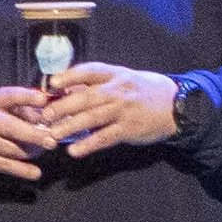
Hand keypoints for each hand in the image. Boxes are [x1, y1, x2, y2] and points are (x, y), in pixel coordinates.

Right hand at [0, 91, 57, 179]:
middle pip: (10, 128)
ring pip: (10, 149)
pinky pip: (4, 166)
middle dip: (32, 135)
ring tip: (43, 150)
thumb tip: (45, 115)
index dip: (25, 97)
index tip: (42, 99)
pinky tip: (35, 173)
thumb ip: (19, 107)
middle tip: (51, 140)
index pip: (8, 96)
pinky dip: (21, 170)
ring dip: (31, 152)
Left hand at [38, 62, 183, 159]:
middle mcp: (118, 90)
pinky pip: (105, 137)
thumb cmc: (142, 91)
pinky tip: (73, 151)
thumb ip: (96, 83)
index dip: (69, 76)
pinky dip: (88, 144)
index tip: (52, 82)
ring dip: (70, 127)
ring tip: (51, 134)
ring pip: (92, 118)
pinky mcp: (129, 129)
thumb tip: (64, 89)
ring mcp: (124, 110)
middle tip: (44, 115)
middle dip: (63, 106)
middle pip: (86, 97)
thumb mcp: (122, 78)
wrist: (177, 105)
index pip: (89, 71)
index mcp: (114, 74)